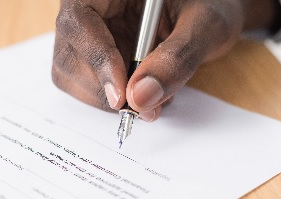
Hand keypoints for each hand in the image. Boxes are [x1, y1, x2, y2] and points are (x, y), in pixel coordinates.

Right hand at [52, 0, 280, 120]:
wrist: (212, 14)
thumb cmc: (211, 6)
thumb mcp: (206, 25)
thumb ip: (177, 58)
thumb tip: (141, 98)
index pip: (79, 19)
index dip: (96, 59)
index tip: (121, 96)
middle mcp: (93, 7)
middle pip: (68, 52)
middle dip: (102, 88)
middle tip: (142, 107)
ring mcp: (91, 34)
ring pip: (71, 74)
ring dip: (106, 99)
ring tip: (151, 98)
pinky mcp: (95, 56)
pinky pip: (87, 85)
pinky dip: (113, 101)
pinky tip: (143, 93)